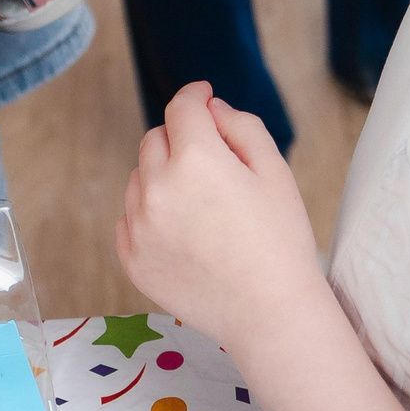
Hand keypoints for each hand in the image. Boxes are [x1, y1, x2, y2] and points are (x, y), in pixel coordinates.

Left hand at [117, 82, 326, 346]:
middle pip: (155, 140)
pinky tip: (183, 232)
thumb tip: (210, 109)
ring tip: (200, 205)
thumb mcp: (274, 171)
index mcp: (195, 159)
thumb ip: (240, 126)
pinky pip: (129, 218)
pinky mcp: (131, 259)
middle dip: (179, 139)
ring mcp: (138, 226)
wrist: (270, 314)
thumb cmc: (280, 240)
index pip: (181, 108)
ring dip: (162, 177)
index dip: (195, 97)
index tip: (203, 98)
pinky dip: (149, 214)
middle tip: (211, 161)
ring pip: (139, 179)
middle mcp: (156, 188)